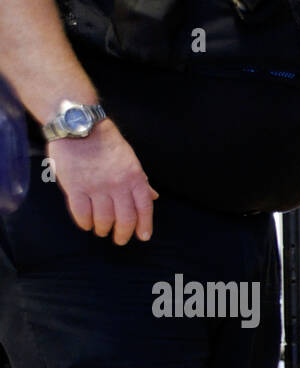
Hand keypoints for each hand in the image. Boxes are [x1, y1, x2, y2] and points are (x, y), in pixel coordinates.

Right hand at [47, 120, 156, 244]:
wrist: (79, 126)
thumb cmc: (107, 144)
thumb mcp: (131, 160)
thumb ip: (140, 181)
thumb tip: (153, 197)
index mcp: (135, 178)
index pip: (144, 208)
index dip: (144, 226)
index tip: (142, 236)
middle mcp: (118, 185)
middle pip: (125, 219)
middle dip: (123, 234)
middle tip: (119, 239)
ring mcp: (96, 187)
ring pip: (103, 219)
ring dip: (103, 229)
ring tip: (101, 230)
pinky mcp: (75, 187)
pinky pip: (81, 213)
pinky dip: (85, 223)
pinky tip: (86, 224)